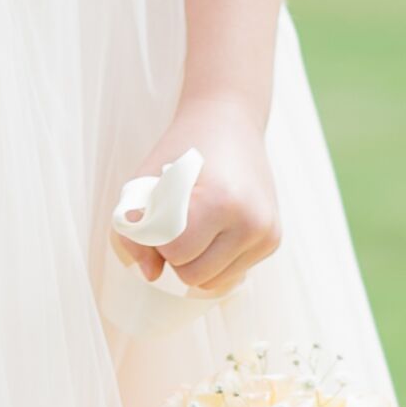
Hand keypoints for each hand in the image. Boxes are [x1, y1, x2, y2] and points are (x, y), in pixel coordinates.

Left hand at [111, 94, 280, 297]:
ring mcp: (267, 233)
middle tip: (177, 218)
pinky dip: (215, 260)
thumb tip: (151, 275)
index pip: (175, 253)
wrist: (229, 123)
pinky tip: (214, 229)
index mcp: (221, 201)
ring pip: (213, 283)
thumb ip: (133, 232)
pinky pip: (231, 275)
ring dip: (195, 261)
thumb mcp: (143, 183)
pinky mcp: (273, 241)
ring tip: (196, 223)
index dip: (158, 238)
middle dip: (176, 254)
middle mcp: (252, 221)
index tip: (162, 210)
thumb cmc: (181, 151)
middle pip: (194, 276)